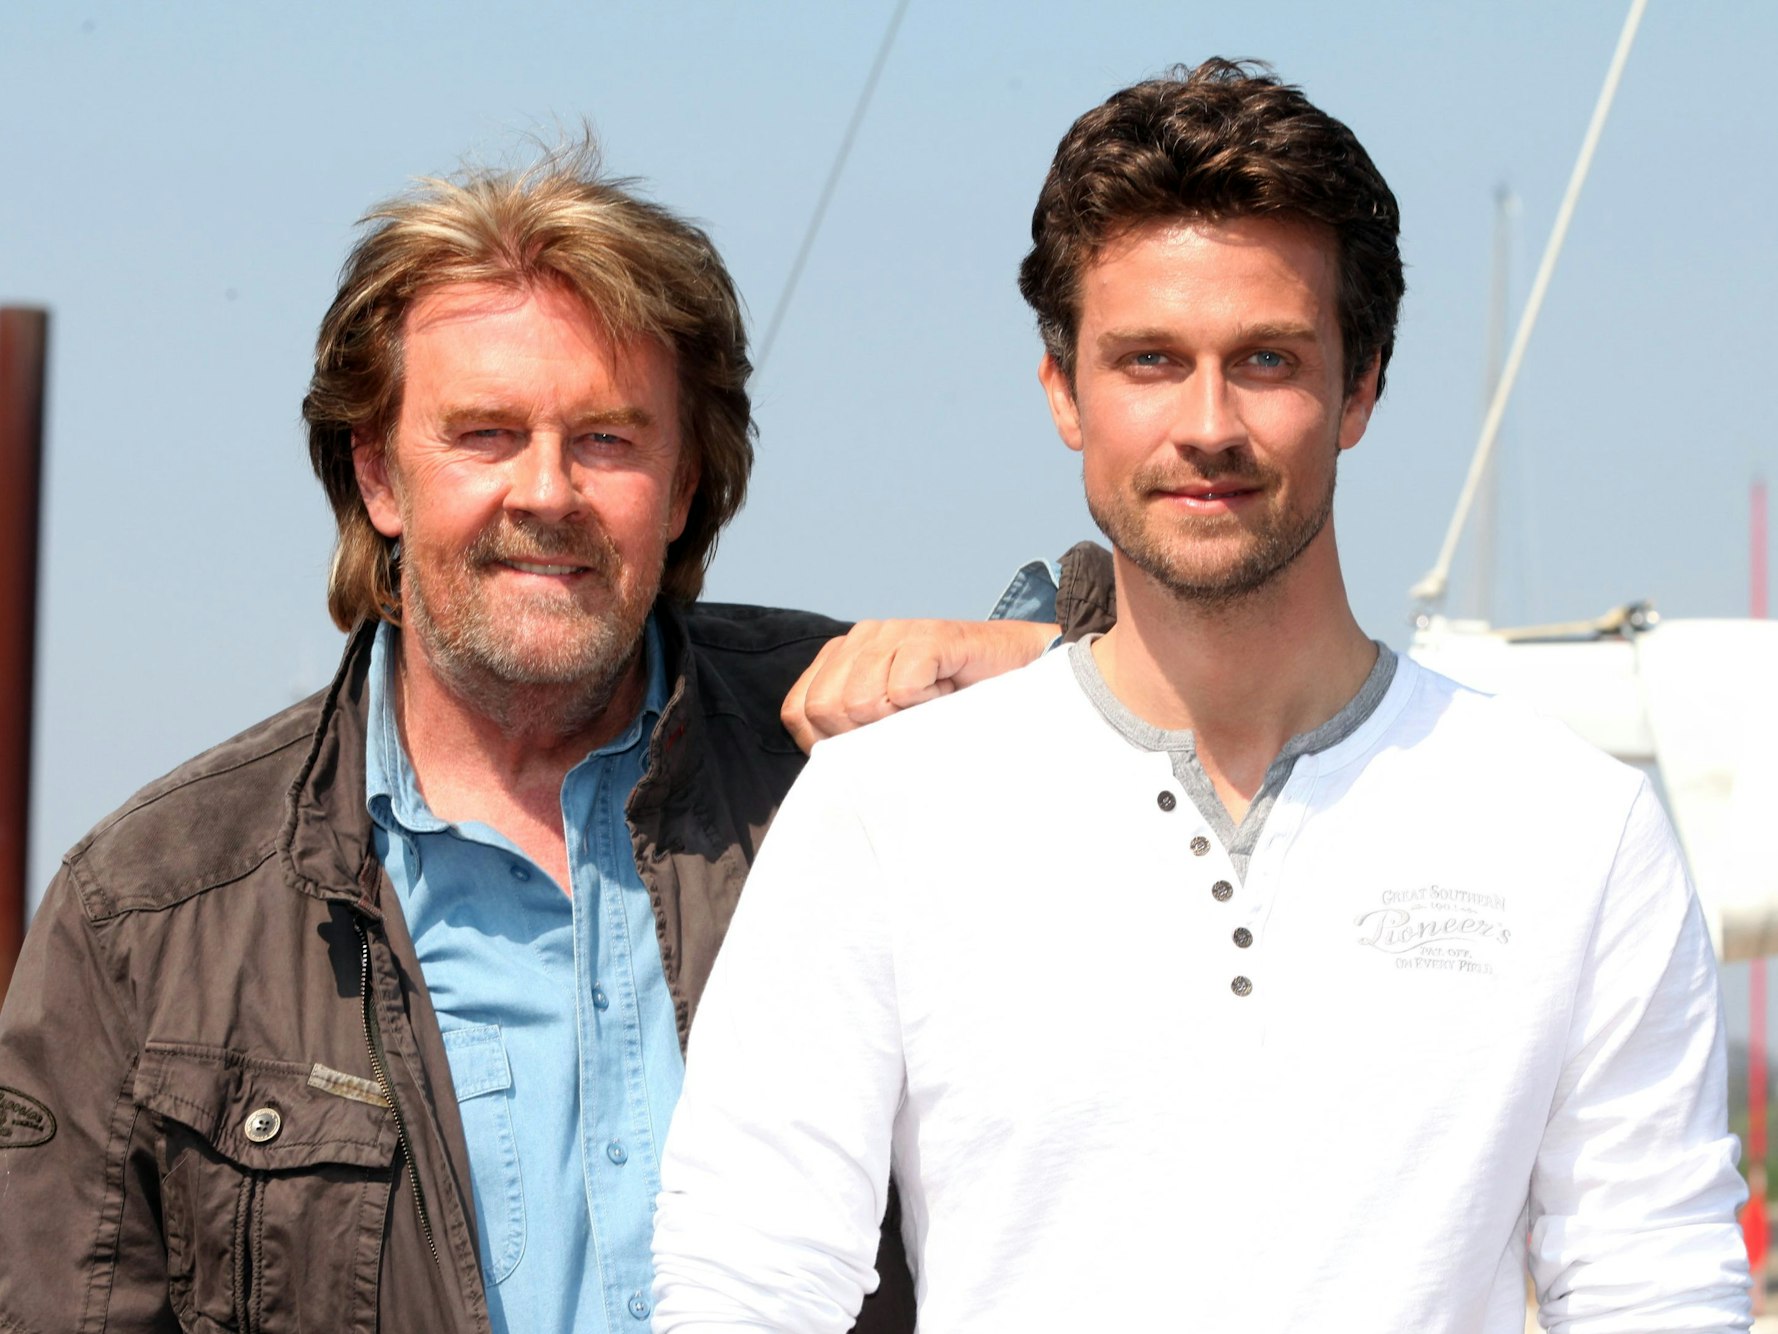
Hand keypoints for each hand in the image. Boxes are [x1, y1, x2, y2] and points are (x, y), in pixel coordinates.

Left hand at [782, 619, 1058, 752]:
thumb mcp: (894, 723)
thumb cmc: (959, 706)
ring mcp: (895, 632)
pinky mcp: (929, 636)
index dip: (825, 743)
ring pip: (857, 701)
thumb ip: (856, 733)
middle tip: (904, 729)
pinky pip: (901, 688)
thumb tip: (826, 768)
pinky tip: (945, 695)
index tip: (866, 750)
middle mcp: (863, 637)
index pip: (798, 709)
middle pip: (823, 707)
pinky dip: (924, 705)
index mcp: (845, 656)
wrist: (1025, 676)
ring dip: (897, 721)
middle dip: (860, 735)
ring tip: (928, 710)